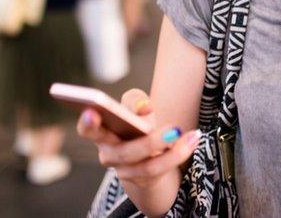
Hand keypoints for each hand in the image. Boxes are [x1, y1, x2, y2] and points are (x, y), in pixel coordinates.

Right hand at [76, 88, 199, 189]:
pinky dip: (179, 153)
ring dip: (173, 151)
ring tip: (188, 134)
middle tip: (173, 129)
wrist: (146, 154)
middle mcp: (109, 155)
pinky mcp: (143, 181)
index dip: (87, 122)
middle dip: (148, 144)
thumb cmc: (136, 124)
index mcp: (100, 133)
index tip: (92, 111)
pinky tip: (193, 138)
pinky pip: (161, 170)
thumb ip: (135, 99)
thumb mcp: (135, 107)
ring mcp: (125, 172)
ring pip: (148, 166)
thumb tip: (141, 108)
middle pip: (124, 153)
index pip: (87, 129)